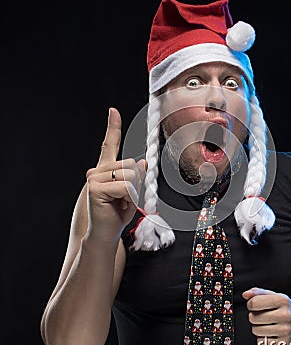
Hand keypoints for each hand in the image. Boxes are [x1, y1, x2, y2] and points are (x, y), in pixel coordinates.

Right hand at [85, 107, 146, 243]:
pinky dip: (129, 197)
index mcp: (106, 169)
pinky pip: (125, 186)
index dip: (112, 127)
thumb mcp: (132, 192)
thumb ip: (136, 176)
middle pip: (131, 165)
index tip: (113, 111)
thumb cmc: (118, 213)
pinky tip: (118, 205)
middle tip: (126, 199)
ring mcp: (94, 177)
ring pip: (130, 175)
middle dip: (137, 184)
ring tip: (121, 203)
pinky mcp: (95, 187)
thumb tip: (143, 162)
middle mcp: (97, 170)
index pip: (109, 144)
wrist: (105, 234)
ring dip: (133, 192)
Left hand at [242, 287, 290, 344]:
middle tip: (260, 314)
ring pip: (256, 330)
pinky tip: (269, 332)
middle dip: (253, 316)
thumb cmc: (284, 307)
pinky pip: (261, 342)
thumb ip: (257, 292)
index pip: (255, 303)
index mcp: (282, 300)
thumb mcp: (273, 295)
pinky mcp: (284, 343)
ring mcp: (285, 330)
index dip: (250, 304)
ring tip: (264, 323)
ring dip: (256, 327)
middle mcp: (285, 315)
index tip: (253, 305)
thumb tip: (245, 294)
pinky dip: (262, 337)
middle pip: (253, 318)